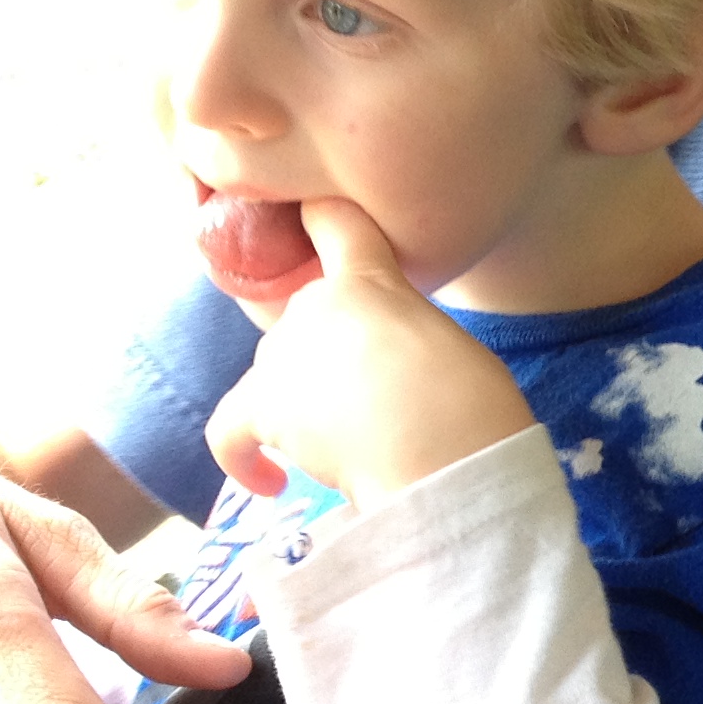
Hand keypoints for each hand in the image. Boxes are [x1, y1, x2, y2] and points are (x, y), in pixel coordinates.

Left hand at [203, 199, 532, 508]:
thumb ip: (404, 333)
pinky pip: (231, 431)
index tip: (315, 226)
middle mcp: (313, 303)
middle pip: (307, 323)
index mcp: (371, 280)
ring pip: (278, 375)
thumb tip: (382, 371)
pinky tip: (269, 482)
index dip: (321, 223)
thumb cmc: (471, 405)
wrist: (443, 452)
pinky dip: (244, 458)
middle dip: (334, 358)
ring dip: (306, 405)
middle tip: (381, 404)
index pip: (332, 222)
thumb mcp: (448, 341)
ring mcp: (281, 354)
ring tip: (355, 449)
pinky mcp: (261, 408)